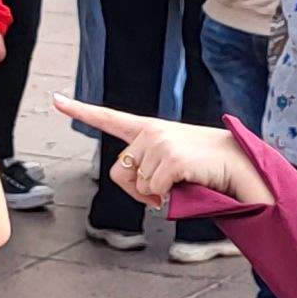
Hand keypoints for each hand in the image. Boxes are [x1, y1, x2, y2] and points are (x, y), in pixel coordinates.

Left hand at [53, 96, 273, 208]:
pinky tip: (186, 185)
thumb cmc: (208, 169)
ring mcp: (160, 142)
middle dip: (137, 191)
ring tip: (182, 183)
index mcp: (150, 129)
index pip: (109, 118)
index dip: (80, 110)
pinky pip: (153, 191)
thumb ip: (149, 168)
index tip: (56, 99)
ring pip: (137, 186)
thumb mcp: (173, 164)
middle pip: (119, 173)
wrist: (241, 165)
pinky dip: (167, 198)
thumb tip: (145, 191)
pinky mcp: (170, 157)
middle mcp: (151, 132)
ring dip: (156, 195)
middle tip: (165, 190)